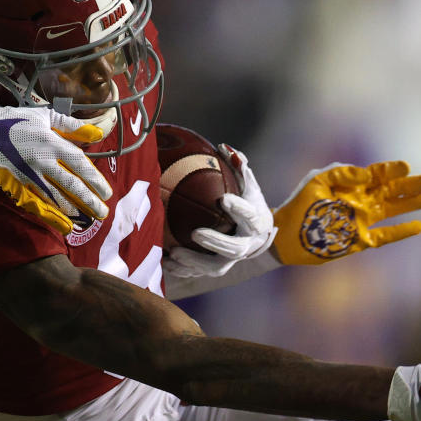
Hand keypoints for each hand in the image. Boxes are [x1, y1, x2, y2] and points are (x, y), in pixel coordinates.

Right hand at [0, 103, 112, 234]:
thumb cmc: (17, 121)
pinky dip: (51, 216)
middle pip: (71, 185)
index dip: (95, 180)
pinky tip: (65, 225)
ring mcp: (28, 176)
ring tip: (89, 219)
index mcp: (51, 142)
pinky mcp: (15, 186)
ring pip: (56, 197)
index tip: (107, 192)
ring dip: (74, 210)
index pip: (80, 164)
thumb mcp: (46, 117)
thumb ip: (72, 126)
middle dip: (89, 200)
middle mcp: (42, 161)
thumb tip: (97, 133)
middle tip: (103, 212)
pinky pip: (36, 204)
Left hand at [163, 146, 275, 278]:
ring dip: (194, 262)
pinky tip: (164, 263)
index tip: (223, 200)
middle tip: (195, 234)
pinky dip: (181, 270)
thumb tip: (224, 147)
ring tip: (174, 254)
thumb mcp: (248, 184)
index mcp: (255, 222)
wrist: (257, 235)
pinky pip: (198, 273)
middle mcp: (245, 244)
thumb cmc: (248, 202)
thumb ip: (239, 166)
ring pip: (214, 267)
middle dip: (215, 242)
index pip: (250, 215)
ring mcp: (230, 259)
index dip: (238, 208)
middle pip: (234, 249)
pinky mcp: (215, 267)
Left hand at [272, 160, 420, 264]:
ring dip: (409, 204)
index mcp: (350, 186)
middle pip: (389, 192)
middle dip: (407, 186)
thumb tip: (368, 174)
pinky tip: (418, 226)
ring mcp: (361, 221)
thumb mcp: (317, 181)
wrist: (286, 234)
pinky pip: (385, 236)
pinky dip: (401, 232)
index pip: (376, 175)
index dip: (392, 170)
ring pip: (391, 211)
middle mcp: (359, 202)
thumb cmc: (299, 205)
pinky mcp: (360, 240)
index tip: (405, 167)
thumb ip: (342, 173)